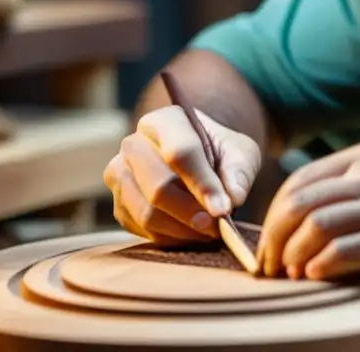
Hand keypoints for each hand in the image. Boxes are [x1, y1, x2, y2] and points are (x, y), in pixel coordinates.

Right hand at [104, 105, 261, 244]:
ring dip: (182, 229)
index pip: (180, 153)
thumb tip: (233, 198)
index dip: (202, 183)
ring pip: (146, 212)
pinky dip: (170, 238)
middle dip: (191, 212)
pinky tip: (192, 232)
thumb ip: (238, 172)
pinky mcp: (118, 204)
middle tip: (218, 226)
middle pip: (158, 186)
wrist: (198, 162)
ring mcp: (119, 174)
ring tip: (209, 231)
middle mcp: (134, 144)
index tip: (223, 209)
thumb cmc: (221, 153)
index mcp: (165, 121)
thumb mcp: (241, 153)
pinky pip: (141, 230)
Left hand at [257, 142, 359, 282]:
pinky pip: (343, 251)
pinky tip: (317, 276)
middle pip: (300, 204)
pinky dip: (321, 266)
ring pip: (316, 226)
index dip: (274, 216)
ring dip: (293, 255)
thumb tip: (303, 216)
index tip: (268, 243)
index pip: (300, 182)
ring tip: (291, 274)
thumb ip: (354, 185)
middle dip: (274, 239)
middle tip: (269, 266)